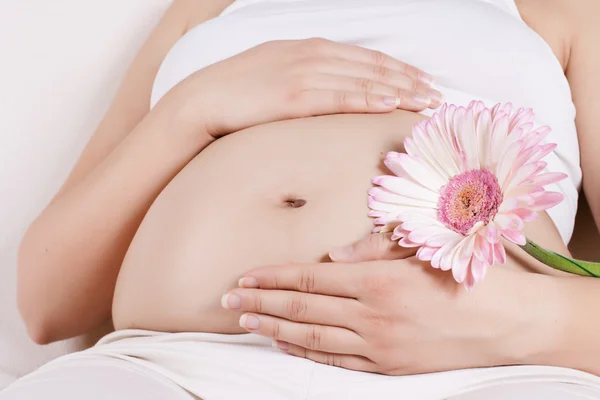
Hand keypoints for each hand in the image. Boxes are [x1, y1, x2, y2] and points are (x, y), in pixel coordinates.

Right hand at [175, 38, 442, 136]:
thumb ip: (309, 75)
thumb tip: (335, 89)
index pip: (366, 58)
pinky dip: (368, 98)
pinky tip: (390, 103)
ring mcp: (303, 74)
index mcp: (310, 49)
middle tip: (436, 95)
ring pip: (362, 80)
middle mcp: (312, 56)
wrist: (203, 99)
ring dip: (399, 90)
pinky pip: (339, 96)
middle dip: (409, 80)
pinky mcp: (292, 96)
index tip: (423, 82)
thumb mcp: (278, 71)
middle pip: (372, 66)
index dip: (399, 70)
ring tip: (425, 102)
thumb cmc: (240, 90)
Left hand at [222, 234, 550, 374]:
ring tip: (247, 322)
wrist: (508, 324)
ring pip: (312, 337)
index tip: (245, 276)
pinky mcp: (389, 367)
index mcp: (378, 279)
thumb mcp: (422, 249)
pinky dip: (307, 353)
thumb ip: (373, 247)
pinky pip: (337, 362)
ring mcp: (378, 345)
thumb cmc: (467, 278)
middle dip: (261, 302)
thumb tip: (333, 253)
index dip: (272, 277)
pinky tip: (286, 344)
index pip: (309, 277)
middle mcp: (372, 314)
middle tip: (228, 301)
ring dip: (275, 328)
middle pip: (302, 308)